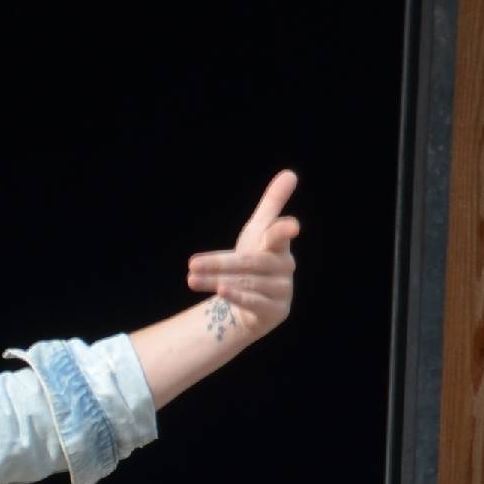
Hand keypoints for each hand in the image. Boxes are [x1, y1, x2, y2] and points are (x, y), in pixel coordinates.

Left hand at [186, 169, 300, 339]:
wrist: (252, 302)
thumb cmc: (255, 259)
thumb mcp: (258, 230)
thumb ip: (272, 203)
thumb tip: (290, 173)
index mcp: (280, 246)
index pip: (280, 236)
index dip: (284, 231)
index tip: (292, 226)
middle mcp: (285, 267)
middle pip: (251, 262)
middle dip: (220, 263)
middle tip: (191, 262)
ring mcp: (282, 290)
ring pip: (247, 282)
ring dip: (217, 280)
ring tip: (192, 279)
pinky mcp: (276, 310)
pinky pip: (254, 302)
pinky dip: (237, 296)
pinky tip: (220, 290)